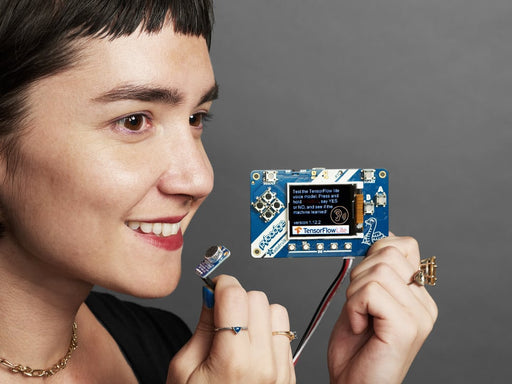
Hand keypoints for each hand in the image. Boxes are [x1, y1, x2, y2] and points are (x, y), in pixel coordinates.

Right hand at [167, 275, 295, 383]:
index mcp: (234, 362)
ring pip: (276, 311)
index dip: (221, 284)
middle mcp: (264, 365)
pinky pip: (284, 333)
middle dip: (236, 299)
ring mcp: (281, 371)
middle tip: (221, 313)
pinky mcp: (289, 375)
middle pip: (257, 298)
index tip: (213, 286)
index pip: (235, 296)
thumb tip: (211, 294)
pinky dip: (268, 330)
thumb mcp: (184, 369)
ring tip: (238, 331)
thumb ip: (202, 327)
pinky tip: (251, 346)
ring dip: (256, 312)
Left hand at [327, 235, 437, 383]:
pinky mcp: (407, 326)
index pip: (403, 245)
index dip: (375, 250)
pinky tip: (359, 325)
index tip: (361, 269)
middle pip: (389, 252)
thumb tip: (374, 240)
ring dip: (354, 292)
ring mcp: (419, 315)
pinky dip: (354, 306)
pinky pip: (371, 291)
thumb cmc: (355, 351)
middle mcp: (423, 304)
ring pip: (378, 269)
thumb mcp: (361, 301)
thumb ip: (372, 273)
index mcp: (416, 295)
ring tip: (359, 316)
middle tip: (358, 303)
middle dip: (360, 272)